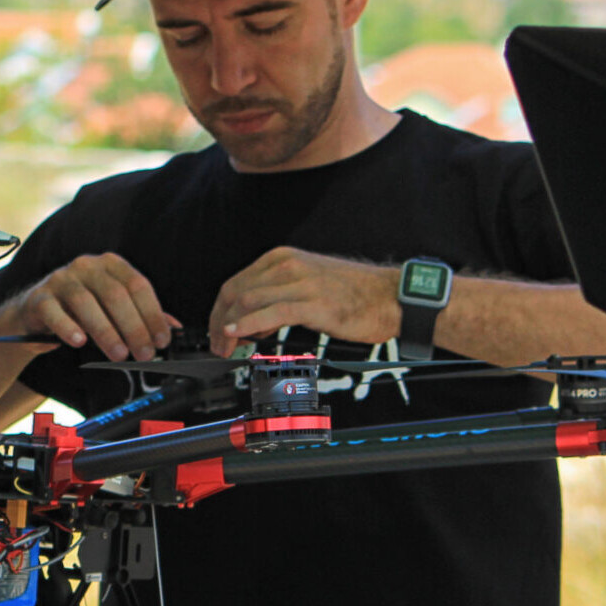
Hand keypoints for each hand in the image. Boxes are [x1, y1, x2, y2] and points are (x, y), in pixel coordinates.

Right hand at [0, 253, 179, 361]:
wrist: (37, 312)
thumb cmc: (81, 308)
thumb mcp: (113, 308)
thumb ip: (142, 314)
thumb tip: (173, 329)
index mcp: (110, 264)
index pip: (137, 285)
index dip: (152, 314)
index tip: (161, 339)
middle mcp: (87, 266)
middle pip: (115, 294)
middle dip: (133, 327)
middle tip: (144, 353)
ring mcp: (61, 279)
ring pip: (86, 302)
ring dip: (106, 331)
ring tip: (119, 354)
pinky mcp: (40, 298)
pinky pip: (54, 311)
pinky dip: (68, 326)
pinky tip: (79, 341)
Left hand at [208, 246, 398, 352]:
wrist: (391, 297)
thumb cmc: (353, 294)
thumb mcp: (307, 286)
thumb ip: (276, 299)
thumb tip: (250, 323)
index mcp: (283, 258)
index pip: (236, 282)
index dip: (218, 310)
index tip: (214, 331)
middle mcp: (288, 265)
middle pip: (235, 291)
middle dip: (217, 321)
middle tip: (214, 345)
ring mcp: (300, 282)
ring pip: (247, 300)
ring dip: (228, 328)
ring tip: (224, 348)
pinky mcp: (313, 303)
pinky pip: (270, 312)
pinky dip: (247, 324)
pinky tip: (236, 335)